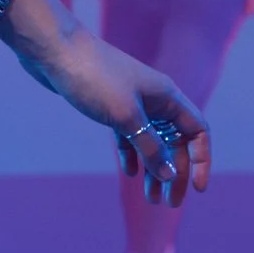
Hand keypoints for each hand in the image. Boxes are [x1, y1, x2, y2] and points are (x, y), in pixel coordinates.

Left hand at [14, 23, 211, 206]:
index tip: (197, 189)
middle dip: (175, 173)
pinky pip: (128, 134)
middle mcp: (154, 99)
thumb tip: (170, 175)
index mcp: (167, 97)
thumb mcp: (126, 117)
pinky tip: (130, 172)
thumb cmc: (93, 77)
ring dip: (154, 168)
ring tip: (151, 198)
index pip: (197, 132)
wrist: (52, 50)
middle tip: (170, 203)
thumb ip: (150, 147)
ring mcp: (131, 101)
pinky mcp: (108, 104)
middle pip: (175, 142)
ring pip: (151, 141)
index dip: (201, 161)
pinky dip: (131, 153)